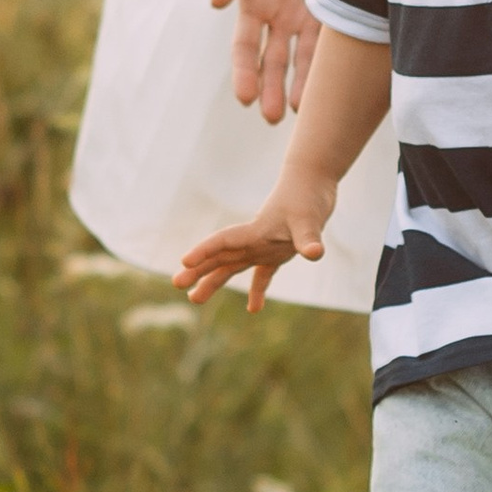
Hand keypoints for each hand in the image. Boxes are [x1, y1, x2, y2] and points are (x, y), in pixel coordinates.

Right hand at [173, 177, 333, 310]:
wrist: (313, 181)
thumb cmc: (308, 195)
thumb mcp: (310, 218)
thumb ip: (309, 237)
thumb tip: (314, 254)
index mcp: (256, 231)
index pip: (224, 242)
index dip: (204, 251)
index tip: (185, 262)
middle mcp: (254, 240)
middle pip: (220, 257)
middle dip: (198, 270)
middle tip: (177, 284)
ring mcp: (264, 246)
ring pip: (232, 266)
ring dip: (214, 282)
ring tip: (194, 299)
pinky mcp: (278, 251)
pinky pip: (263, 274)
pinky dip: (258, 290)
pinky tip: (254, 309)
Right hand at [209, 0, 337, 121]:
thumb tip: (215, 2)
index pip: (245, 46)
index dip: (243, 72)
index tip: (244, 97)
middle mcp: (279, 13)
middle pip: (272, 62)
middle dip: (269, 90)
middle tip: (271, 117)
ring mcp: (309, 11)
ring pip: (303, 60)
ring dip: (300, 87)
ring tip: (303, 115)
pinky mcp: (337, 5)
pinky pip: (334, 41)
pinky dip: (331, 64)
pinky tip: (332, 86)